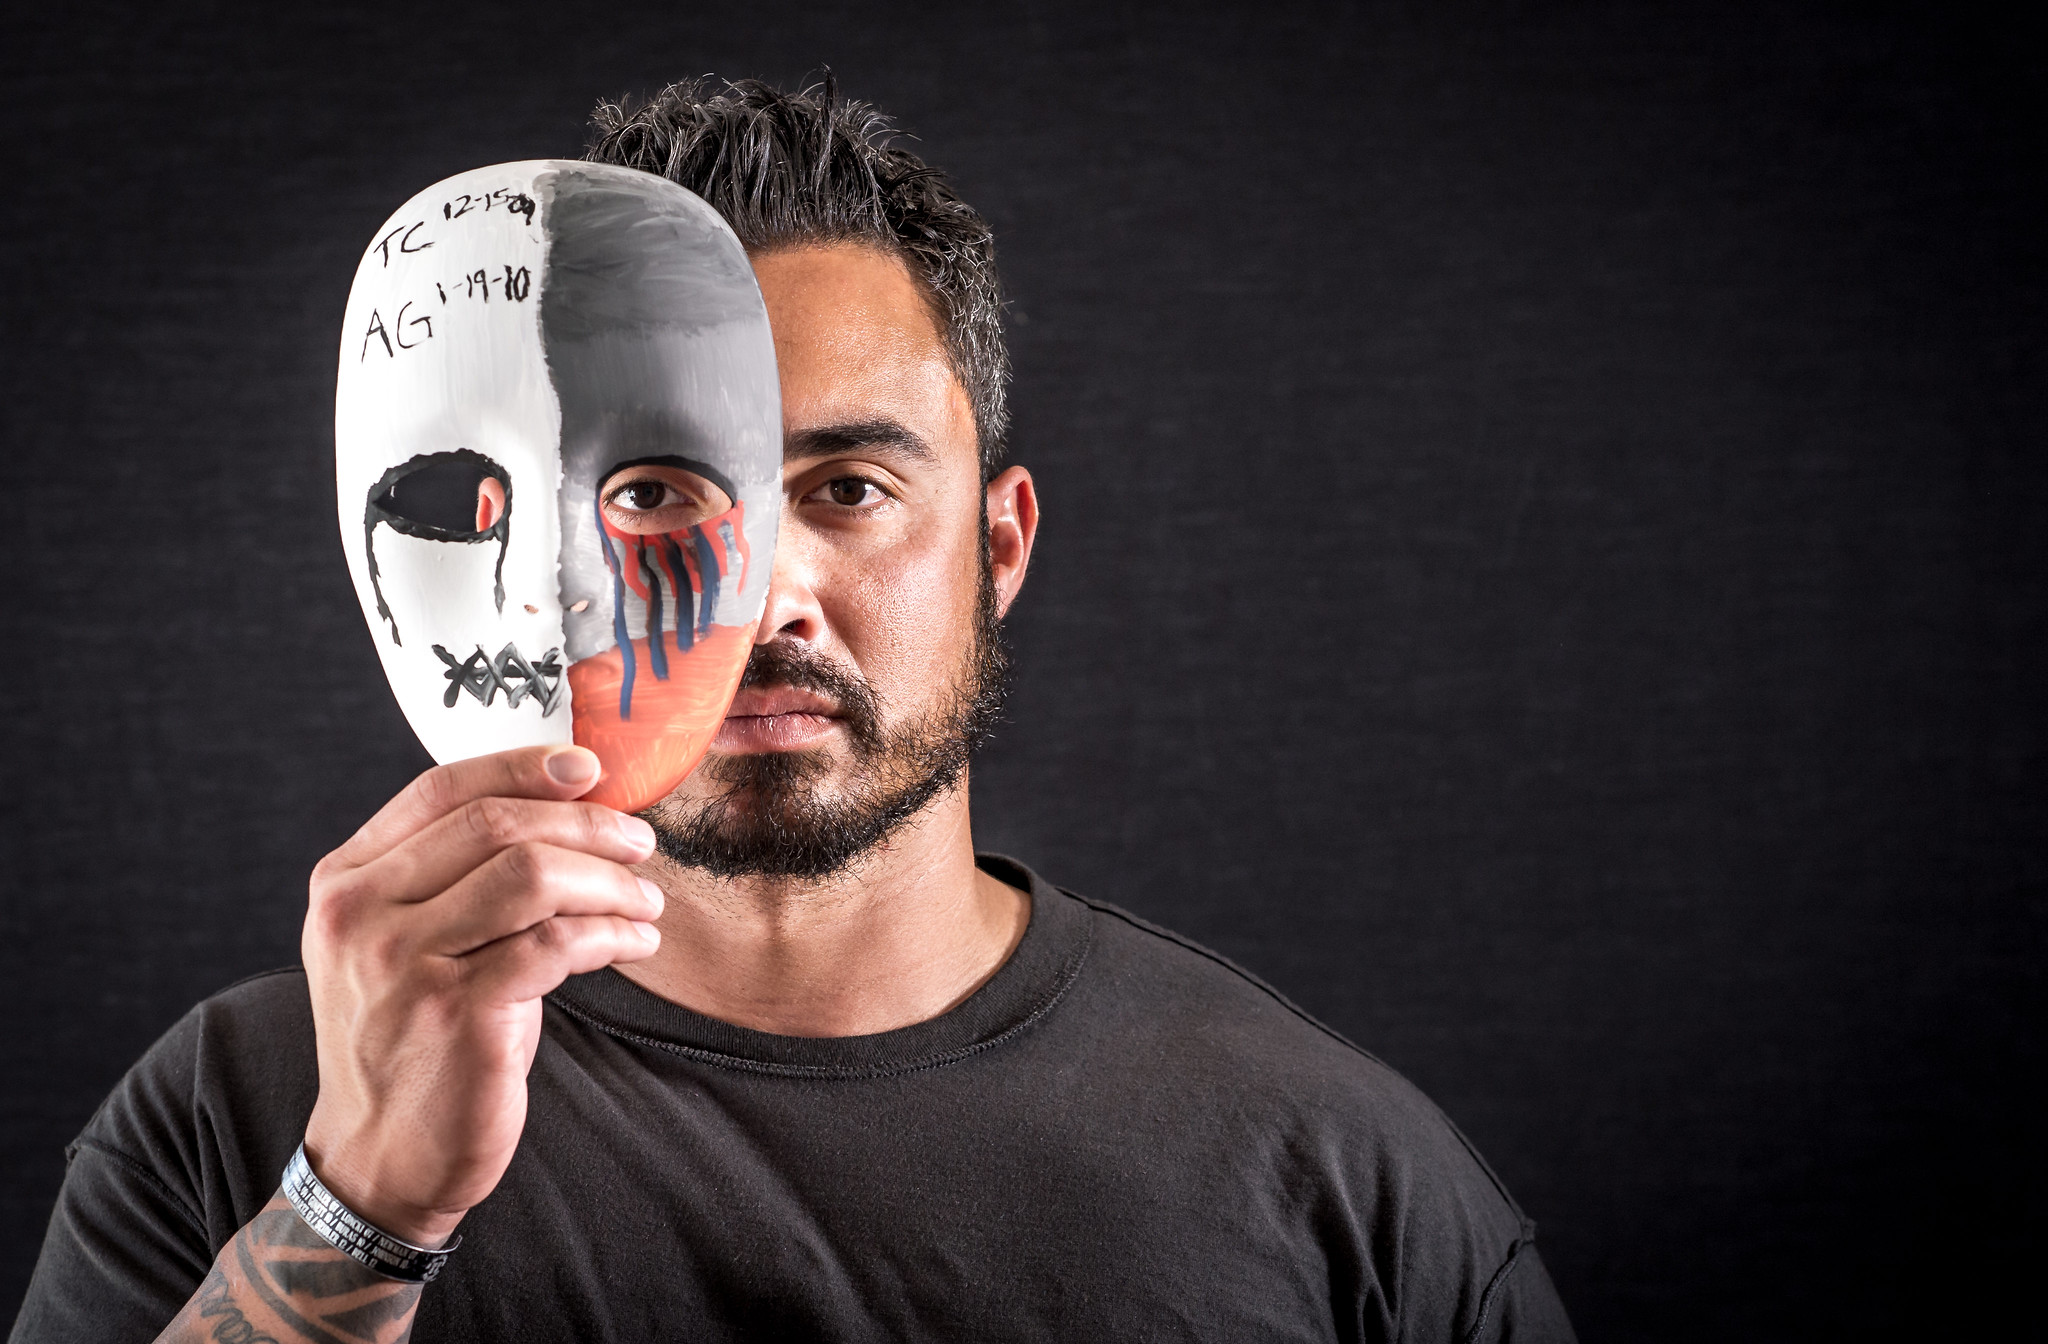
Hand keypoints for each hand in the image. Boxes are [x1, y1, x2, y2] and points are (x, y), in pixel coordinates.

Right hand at [299, 745, 661, 1245]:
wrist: (382, 1155)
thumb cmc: (413, 1038)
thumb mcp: (402, 944)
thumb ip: (450, 876)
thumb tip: (564, 805)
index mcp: (345, 882)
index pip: (441, 789)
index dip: (524, 767)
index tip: (589, 768)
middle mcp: (360, 913)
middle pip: (498, 826)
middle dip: (587, 826)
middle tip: (639, 844)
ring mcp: (404, 963)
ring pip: (533, 876)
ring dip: (609, 882)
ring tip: (644, 902)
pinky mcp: (458, 1012)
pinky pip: (559, 943)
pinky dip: (612, 934)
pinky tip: (634, 942)